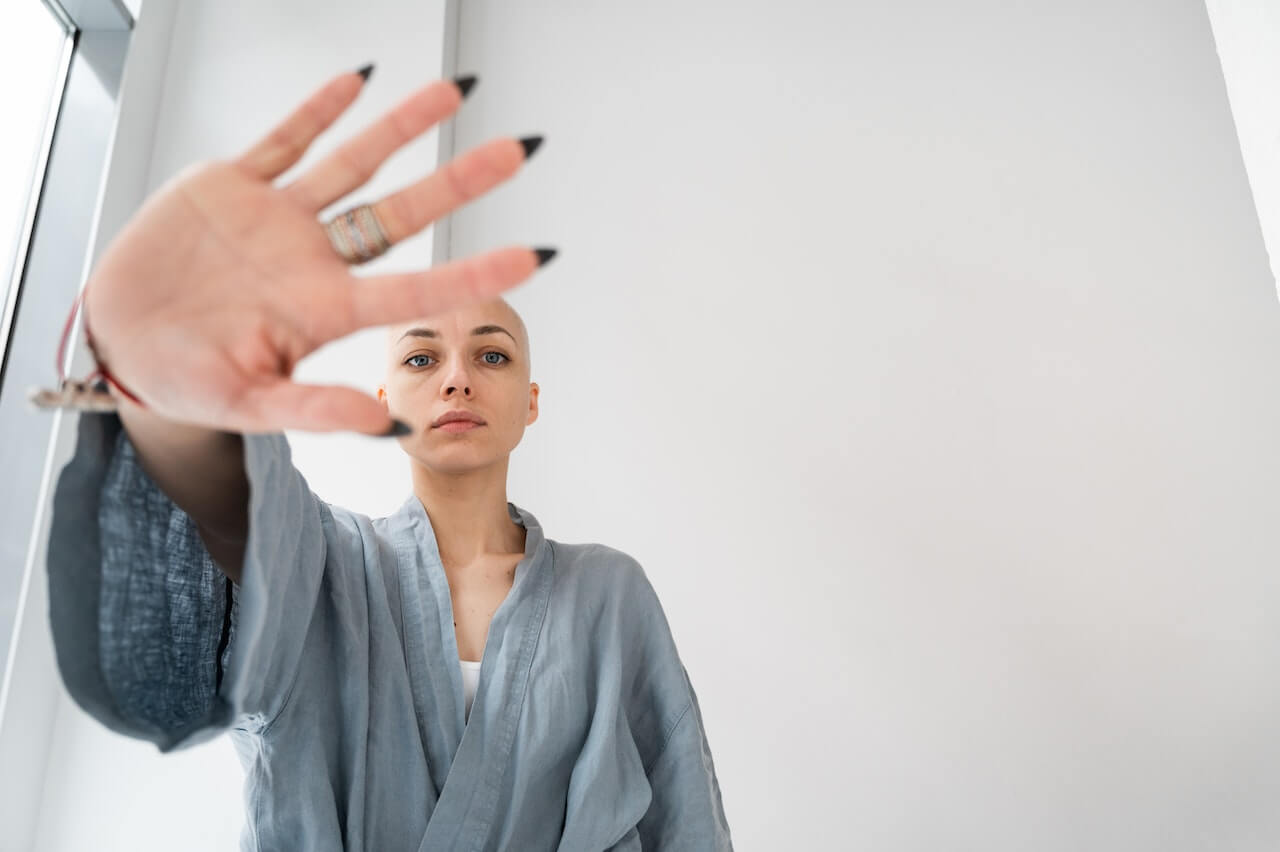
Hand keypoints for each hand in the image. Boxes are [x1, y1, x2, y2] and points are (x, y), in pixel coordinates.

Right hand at [82, 68, 548, 435]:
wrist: (119, 341)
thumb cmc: (186, 381)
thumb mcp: (249, 405)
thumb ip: (315, 411)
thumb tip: (388, 426)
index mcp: (323, 311)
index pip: (416, 288)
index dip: (474, 273)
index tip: (534, 256)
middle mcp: (313, 259)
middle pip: (401, 213)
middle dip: (458, 182)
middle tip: (516, 151)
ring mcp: (277, 220)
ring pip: (352, 165)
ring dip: (400, 128)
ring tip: (453, 93)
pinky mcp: (232, 187)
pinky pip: (283, 141)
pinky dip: (317, 110)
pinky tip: (358, 80)